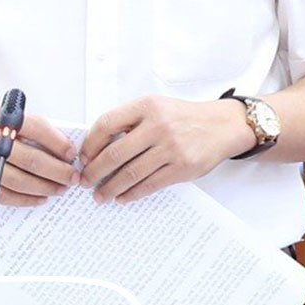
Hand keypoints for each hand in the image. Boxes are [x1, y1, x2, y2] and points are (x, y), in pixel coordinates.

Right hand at [0, 106, 76, 203]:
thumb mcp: (4, 116)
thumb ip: (31, 127)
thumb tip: (63, 148)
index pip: (37, 129)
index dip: (59, 144)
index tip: (72, 155)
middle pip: (31, 160)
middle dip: (58, 171)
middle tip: (73, 177)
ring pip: (19, 181)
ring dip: (45, 187)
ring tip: (61, 189)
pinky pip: (4, 195)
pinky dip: (26, 199)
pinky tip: (40, 198)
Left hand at [79, 95, 252, 202]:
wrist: (222, 126)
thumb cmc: (184, 118)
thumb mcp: (156, 107)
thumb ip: (129, 121)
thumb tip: (96, 148)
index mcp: (147, 106)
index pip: (106, 124)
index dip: (89, 145)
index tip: (83, 158)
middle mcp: (158, 125)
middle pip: (114, 154)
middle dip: (94, 172)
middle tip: (85, 182)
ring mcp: (171, 148)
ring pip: (130, 173)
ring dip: (111, 188)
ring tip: (101, 196)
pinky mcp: (182, 167)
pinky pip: (149, 185)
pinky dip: (132, 194)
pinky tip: (123, 197)